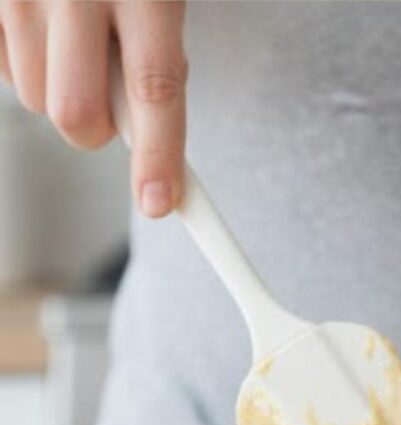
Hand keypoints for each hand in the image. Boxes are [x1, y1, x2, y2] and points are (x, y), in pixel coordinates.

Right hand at [0, 0, 185, 216]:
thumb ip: (158, 46)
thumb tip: (149, 126)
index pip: (154, 89)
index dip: (159, 156)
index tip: (161, 204)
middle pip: (76, 113)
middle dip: (96, 130)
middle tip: (110, 105)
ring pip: (33, 95)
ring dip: (60, 89)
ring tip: (74, 38)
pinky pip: (1, 66)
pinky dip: (24, 61)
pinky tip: (40, 23)